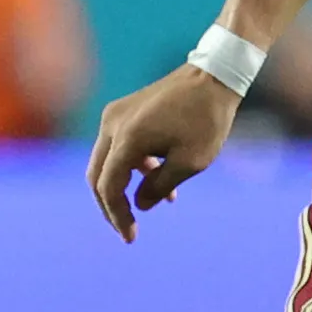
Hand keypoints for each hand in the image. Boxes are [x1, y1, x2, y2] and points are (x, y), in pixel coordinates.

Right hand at [86, 65, 239, 240]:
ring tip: (152, 202)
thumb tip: (139, 205)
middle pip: (98, 176)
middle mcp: (113, 124)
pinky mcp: (123, 110)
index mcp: (127, 138)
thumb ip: (160, 186)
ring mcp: (115, 114)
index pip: (109, 187)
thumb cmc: (207, 119)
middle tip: (127, 228)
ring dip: (122, 186)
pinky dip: (132, 166)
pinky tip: (158, 178)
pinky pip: (117, 146)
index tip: (131, 237)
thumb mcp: (191, 162)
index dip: (117, 216)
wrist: (213, 75)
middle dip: (111, 206)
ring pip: (106, 162)